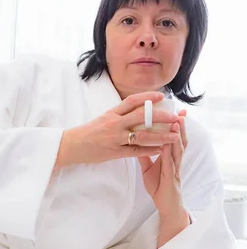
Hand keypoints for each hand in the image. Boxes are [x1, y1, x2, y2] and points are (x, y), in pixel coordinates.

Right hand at [55, 92, 180, 167]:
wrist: (73, 146)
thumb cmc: (89, 132)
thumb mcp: (103, 118)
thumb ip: (120, 115)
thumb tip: (138, 109)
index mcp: (112, 113)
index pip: (131, 101)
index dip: (147, 97)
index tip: (161, 96)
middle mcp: (114, 124)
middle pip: (141, 117)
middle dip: (160, 117)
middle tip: (174, 117)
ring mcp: (115, 138)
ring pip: (142, 136)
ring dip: (160, 136)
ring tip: (174, 135)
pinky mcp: (115, 152)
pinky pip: (136, 151)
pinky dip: (149, 150)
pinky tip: (161, 149)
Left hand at [138, 110, 187, 216]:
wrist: (166, 206)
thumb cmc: (158, 186)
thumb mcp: (147, 168)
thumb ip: (143, 154)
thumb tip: (135, 141)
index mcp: (169, 156)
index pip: (173, 137)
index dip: (174, 125)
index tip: (174, 111)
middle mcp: (174, 160)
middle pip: (179, 139)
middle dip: (179, 125)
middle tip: (179, 111)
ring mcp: (174, 168)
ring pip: (177, 149)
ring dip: (177, 136)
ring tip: (176, 122)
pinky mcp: (171, 178)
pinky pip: (170, 164)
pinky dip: (168, 154)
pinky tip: (166, 145)